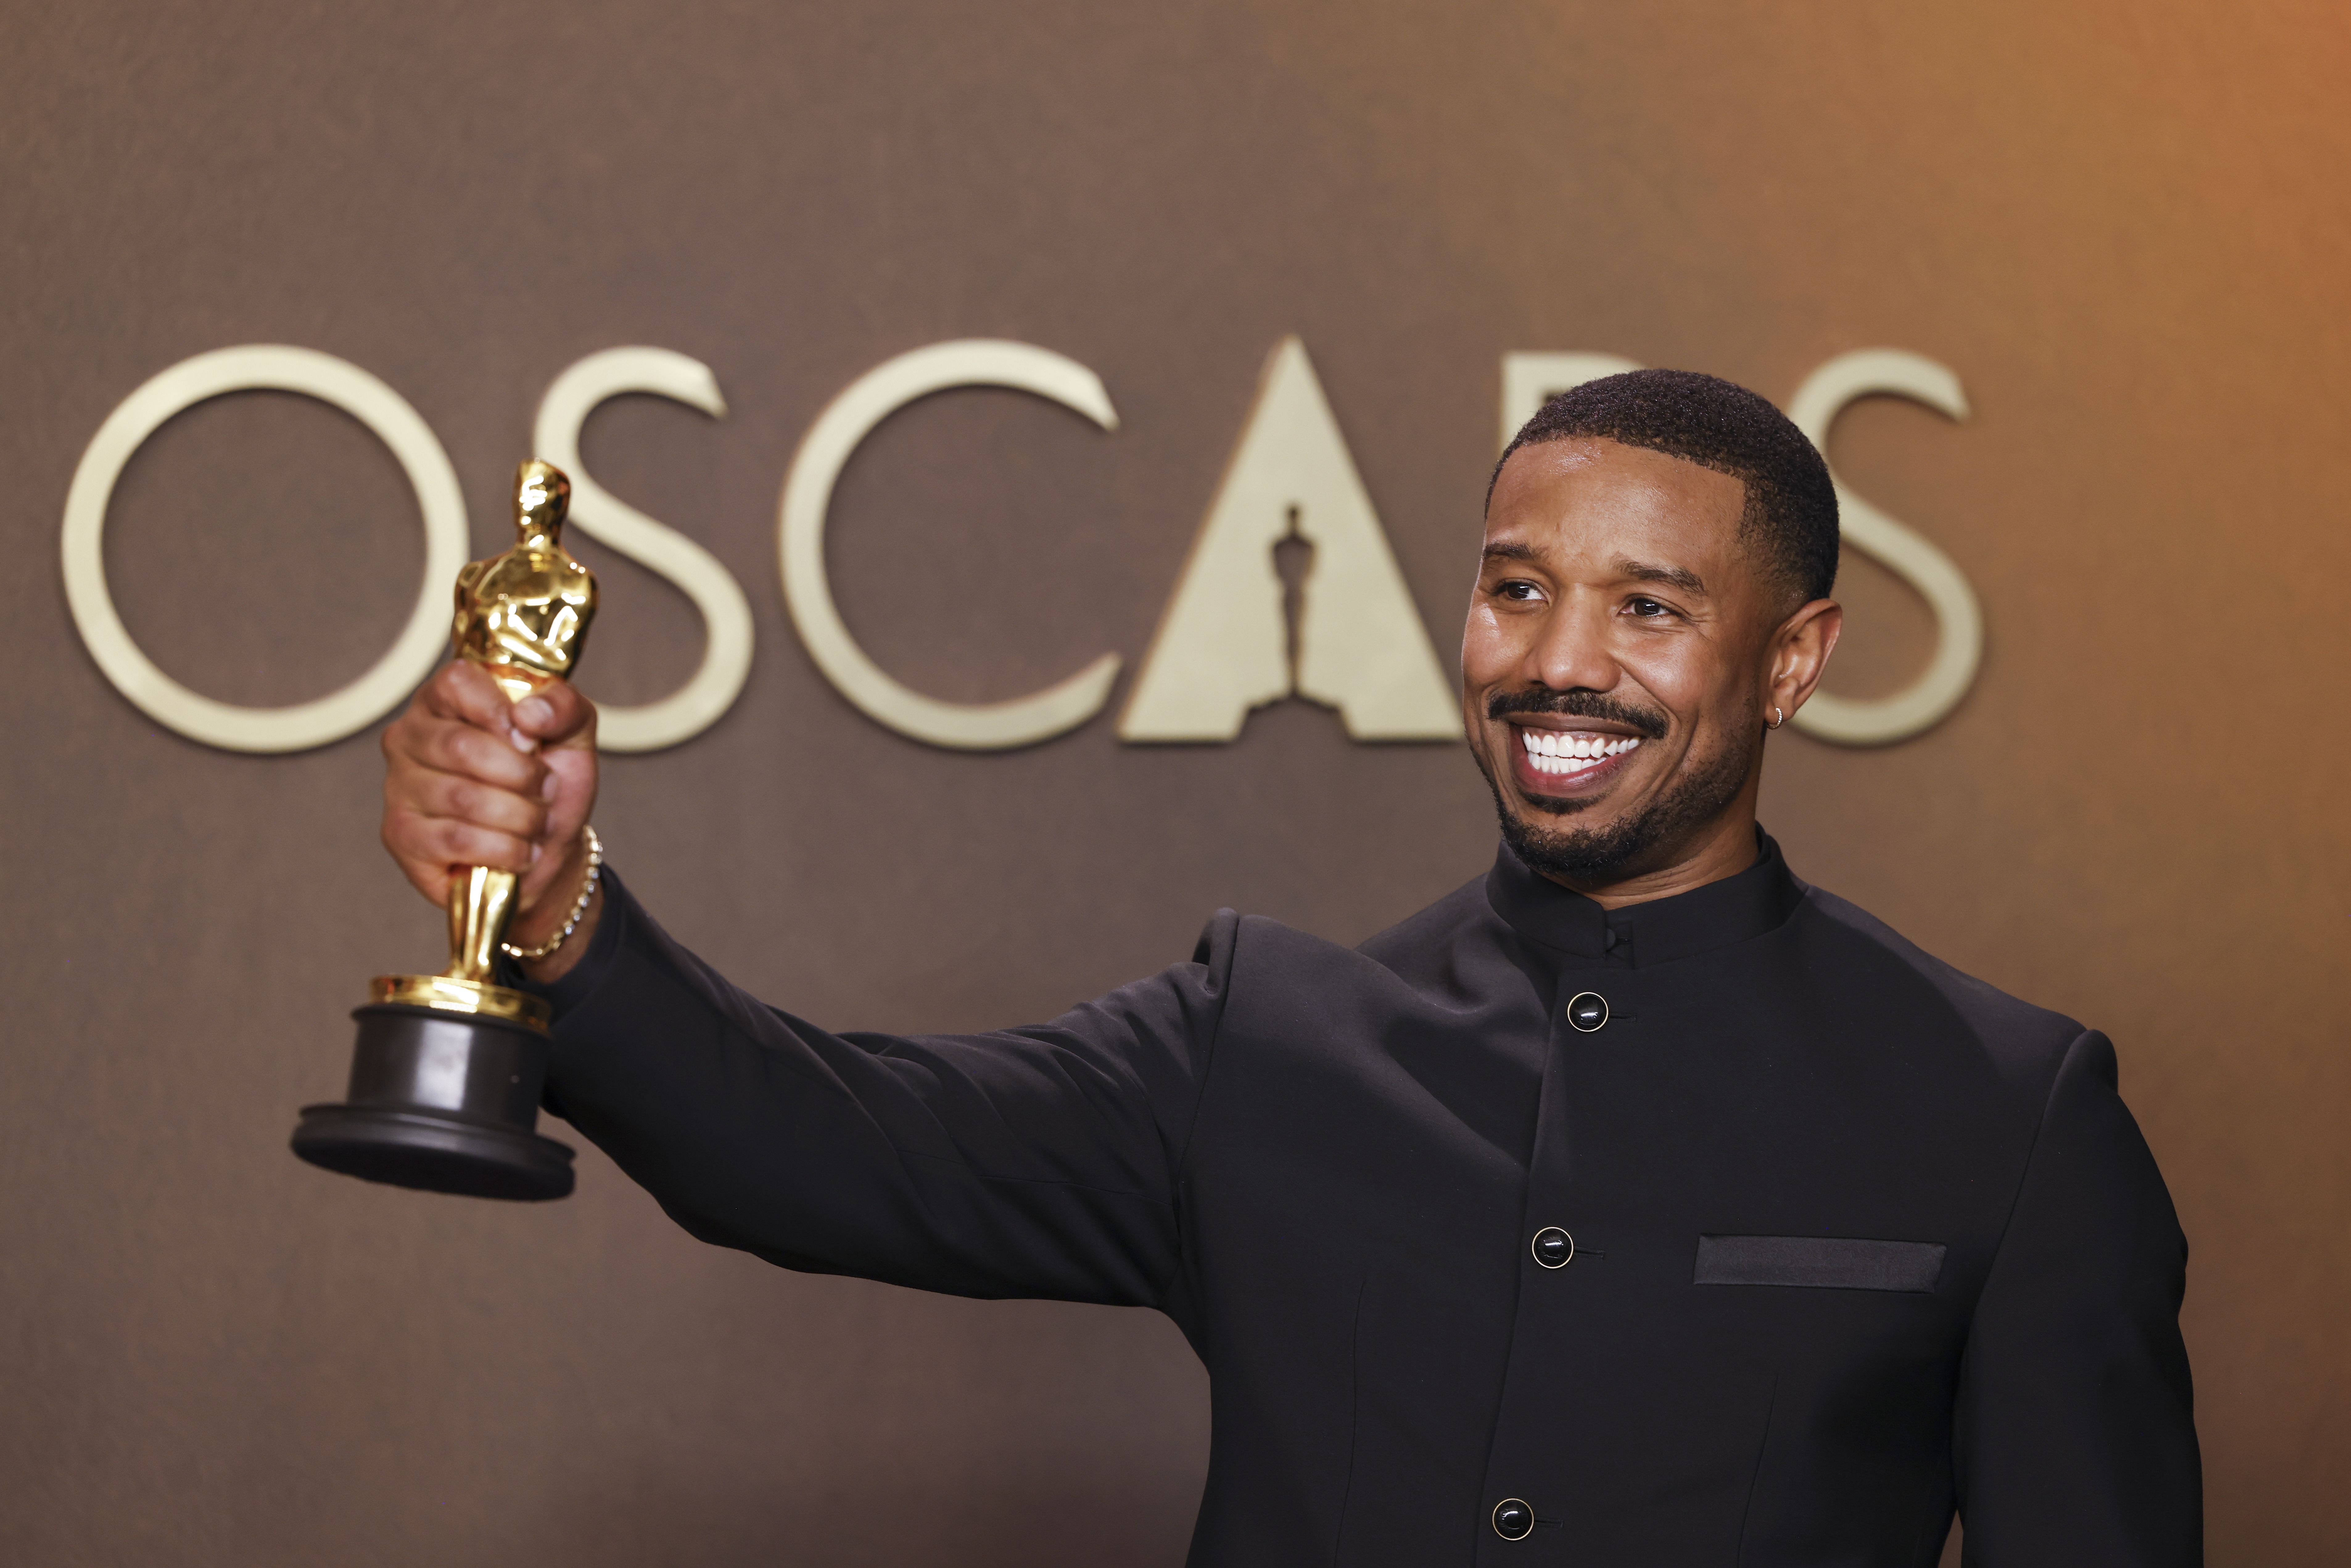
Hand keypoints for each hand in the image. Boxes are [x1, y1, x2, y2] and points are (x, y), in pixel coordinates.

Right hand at [381, 661, 599, 958]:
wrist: (546, 850)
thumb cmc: (549, 783)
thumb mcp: (572, 735)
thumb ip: (563, 706)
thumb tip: (530, 712)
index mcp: (445, 698)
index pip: (457, 682)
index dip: (501, 713)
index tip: (532, 741)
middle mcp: (409, 736)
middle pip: (461, 746)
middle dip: (521, 775)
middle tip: (547, 789)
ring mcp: (399, 786)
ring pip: (463, 798)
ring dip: (520, 816)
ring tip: (538, 822)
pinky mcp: (401, 836)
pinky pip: (457, 840)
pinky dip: (505, 849)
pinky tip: (520, 850)